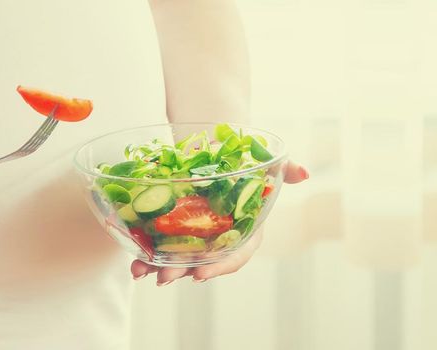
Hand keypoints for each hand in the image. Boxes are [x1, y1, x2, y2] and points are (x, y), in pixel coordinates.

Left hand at [130, 161, 308, 284]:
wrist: (217, 144)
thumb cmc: (244, 157)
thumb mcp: (265, 161)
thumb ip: (284, 169)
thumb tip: (303, 172)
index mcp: (246, 229)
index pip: (236, 254)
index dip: (220, 266)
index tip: (200, 274)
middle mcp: (220, 238)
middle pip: (203, 261)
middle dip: (182, 270)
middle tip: (164, 277)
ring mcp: (197, 235)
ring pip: (179, 258)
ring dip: (159, 267)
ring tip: (140, 272)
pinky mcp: (175, 228)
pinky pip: (161, 245)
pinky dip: (147, 254)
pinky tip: (133, 260)